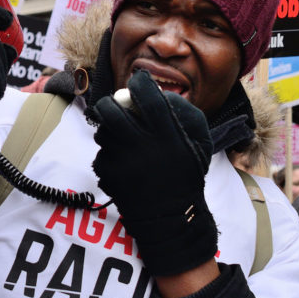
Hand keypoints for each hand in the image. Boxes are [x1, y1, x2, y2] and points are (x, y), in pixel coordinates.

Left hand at [91, 69, 216, 276]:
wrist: (170, 217)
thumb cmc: (185, 176)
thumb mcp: (197, 145)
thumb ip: (182, 116)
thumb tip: (158, 94)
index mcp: (168, 136)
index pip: (149, 99)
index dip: (141, 83)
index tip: (139, 80)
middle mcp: (143, 145)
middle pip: (111, 110)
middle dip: (109, 103)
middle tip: (115, 106)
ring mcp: (122, 160)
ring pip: (102, 132)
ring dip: (109, 131)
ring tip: (123, 141)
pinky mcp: (108, 174)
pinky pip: (101, 155)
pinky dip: (109, 156)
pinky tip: (123, 165)